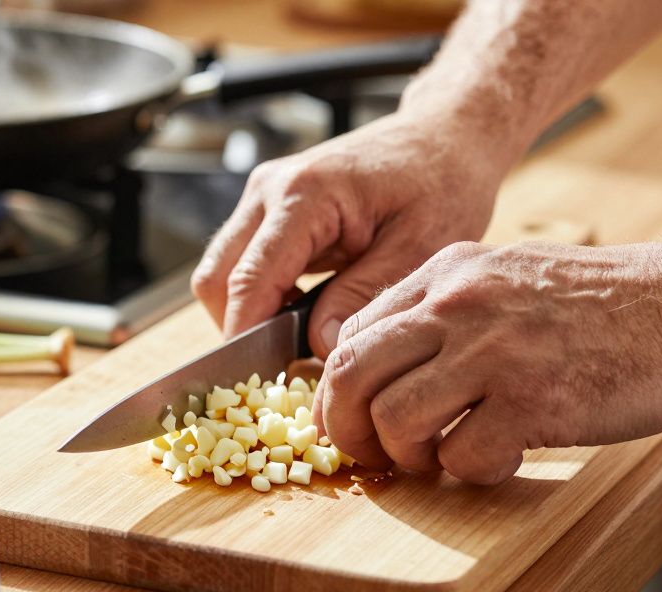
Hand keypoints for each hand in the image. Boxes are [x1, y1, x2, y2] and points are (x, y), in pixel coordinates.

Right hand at [190, 112, 507, 354]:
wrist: (445, 135)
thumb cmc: (441, 182)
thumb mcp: (417, 248)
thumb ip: (363, 298)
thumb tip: (320, 346)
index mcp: (304, 195)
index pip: (249, 281)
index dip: (246, 337)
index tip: (257, 384)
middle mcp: (269, 190)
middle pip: (216, 280)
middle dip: (240, 329)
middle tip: (283, 367)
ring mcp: (263, 195)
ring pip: (221, 273)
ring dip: (248, 312)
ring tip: (298, 338)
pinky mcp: (268, 206)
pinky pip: (242, 262)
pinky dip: (260, 295)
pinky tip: (302, 310)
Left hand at [315, 239, 661, 483]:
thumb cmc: (609, 304)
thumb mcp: (508, 280)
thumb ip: (446, 314)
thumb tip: (389, 372)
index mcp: (447, 274)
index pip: (351, 336)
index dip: (338, 390)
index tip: (350, 421)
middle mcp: (457, 304)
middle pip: (350, 376)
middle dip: (347, 429)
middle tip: (373, 455)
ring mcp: (492, 351)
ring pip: (394, 420)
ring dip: (409, 456)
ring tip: (442, 458)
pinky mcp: (532, 399)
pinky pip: (461, 456)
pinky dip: (473, 471)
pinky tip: (502, 457)